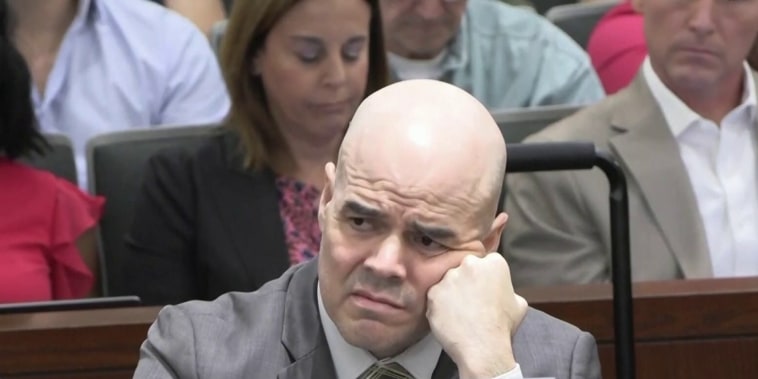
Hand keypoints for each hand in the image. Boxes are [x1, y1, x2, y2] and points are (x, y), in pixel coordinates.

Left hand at [426, 253, 527, 378]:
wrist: (483, 347)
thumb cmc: (502, 326)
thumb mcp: (518, 303)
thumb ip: (508, 289)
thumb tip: (501, 290)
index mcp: (494, 263)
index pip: (487, 263)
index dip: (485, 278)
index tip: (484, 290)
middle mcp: (470, 264)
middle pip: (465, 268)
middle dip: (467, 281)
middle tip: (471, 301)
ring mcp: (449, 277)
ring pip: (449, 282)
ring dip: (452, 293)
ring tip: (460, 313)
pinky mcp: (433, 292)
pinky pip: (436, 296)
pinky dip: (440, 306)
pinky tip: (450, 318)